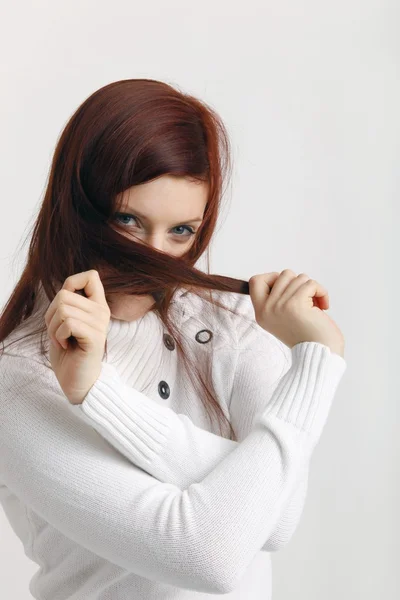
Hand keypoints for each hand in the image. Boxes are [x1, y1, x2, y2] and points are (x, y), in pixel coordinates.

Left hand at [45, 270, 110, 404]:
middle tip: (58, 333)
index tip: (65, 305)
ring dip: (53, 328)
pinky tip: (66, 345)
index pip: (91, 276)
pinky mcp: (94, 337)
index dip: (72, 283)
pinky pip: (68, 323)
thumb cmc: (69, 353)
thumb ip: (69, 303)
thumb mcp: (67, 321)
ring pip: (63, 308)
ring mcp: (100, 324)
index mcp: (97, 306)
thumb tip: (66, 288)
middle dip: (51, 315)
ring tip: (62, 340)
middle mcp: (102, 311)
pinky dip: (59, 336)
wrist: (78, 382)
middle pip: (64, 294)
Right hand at [248, 269, 344, 356]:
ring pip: (298, 277)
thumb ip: (277, 299)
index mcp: (260, 313)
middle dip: (299, 284)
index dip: (273, 277)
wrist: (320, 354)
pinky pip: (310, 284)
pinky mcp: (295, 304)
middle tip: (306, 301)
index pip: (255, 280)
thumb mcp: (282, 318)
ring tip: (315, 306)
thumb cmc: (308, 336)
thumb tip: (285, 277)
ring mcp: (279, 306)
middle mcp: (266, 309)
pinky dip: (321, 291)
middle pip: (283, 275)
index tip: (288, 290)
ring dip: (311, 288)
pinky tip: (324, 306)